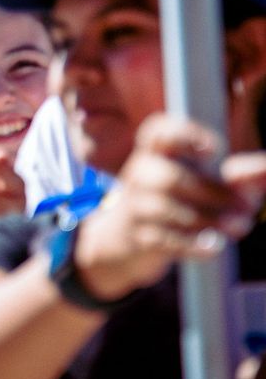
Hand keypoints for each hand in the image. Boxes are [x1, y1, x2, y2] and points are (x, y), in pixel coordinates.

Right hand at [76, 115, 263, 300]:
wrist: (126, 241)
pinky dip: (192, 244)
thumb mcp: (207, 184)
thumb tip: (265, 169)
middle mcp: (139, 174)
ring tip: (239, 227)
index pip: (157, 132)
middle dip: (214, 192)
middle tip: (247, 206)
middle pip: (169, 177)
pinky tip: (214, 246)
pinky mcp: (138, 237)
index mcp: (156, 153)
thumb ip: (239, 177)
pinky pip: (164, 239)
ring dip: (210, 219)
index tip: (213, 151)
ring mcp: (134, 206)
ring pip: (167, 210)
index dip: (183, 135)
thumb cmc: (178, 203)